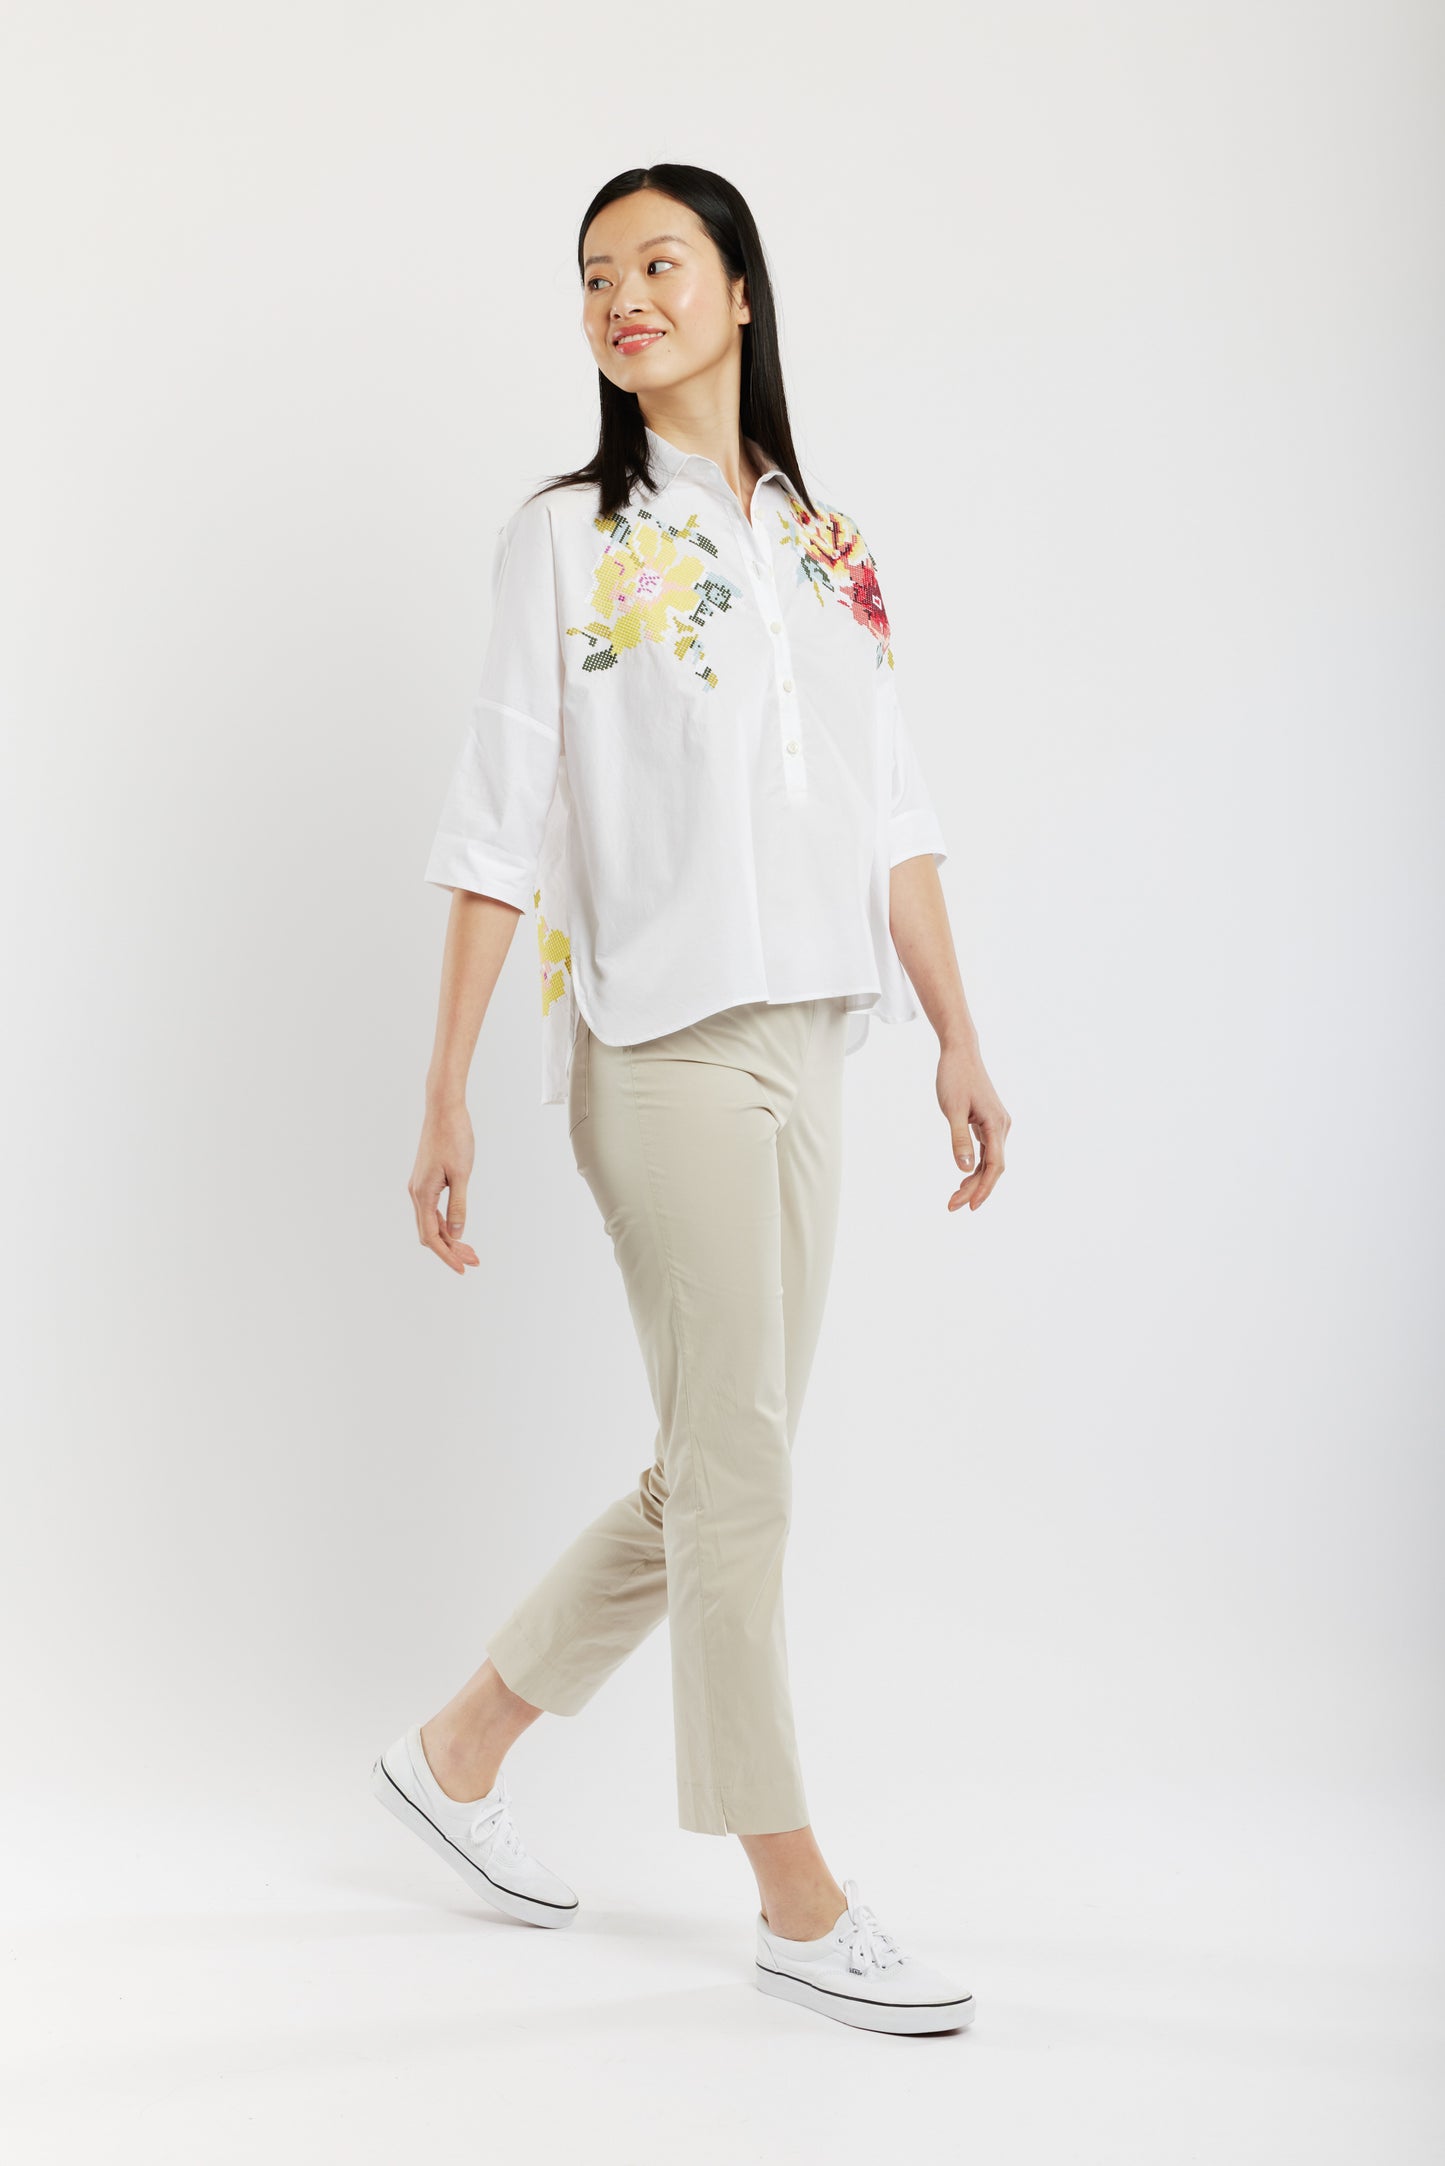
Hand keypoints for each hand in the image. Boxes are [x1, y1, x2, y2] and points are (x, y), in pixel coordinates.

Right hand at [409, 1101, 481, 1272]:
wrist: (444, 1110)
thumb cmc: (454, 1137)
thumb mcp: (462, 1174)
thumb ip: (458, 1206)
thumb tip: (456, 1233)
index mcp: (423, 1194)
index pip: (432, 1237)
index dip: (447, 1256)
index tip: (463, 1268)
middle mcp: (416, 1193)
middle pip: (430, 1233)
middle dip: (451, 1250)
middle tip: (474, 1261)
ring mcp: (419, 1186)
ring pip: (431, 1222)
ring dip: (449, 1237)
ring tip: (470, 1249)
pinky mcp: (425, 1179)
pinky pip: (432, 1209)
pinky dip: (445, 1223)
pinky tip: (458, 1228)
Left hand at [938, 1041, 1010, 1212]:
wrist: (961, 1052)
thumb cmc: (955, 1077)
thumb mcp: (952, 1109)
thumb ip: (959, 1139)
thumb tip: (965, 1169)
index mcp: (996, 1124)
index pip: (994, 1166)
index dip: (983, 1188)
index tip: (970, 1206)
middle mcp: (1001, 1126)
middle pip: (992, 1167)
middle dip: (975, 1189)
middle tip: (953, 1206)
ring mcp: (996, 1125)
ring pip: (989, 1161)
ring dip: (974, 1180)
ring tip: (955, 1197)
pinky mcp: (988, 1122)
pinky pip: (986, 1151)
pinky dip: (975, 1166)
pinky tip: (964, 1177)